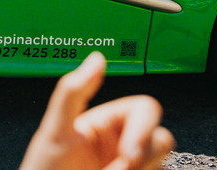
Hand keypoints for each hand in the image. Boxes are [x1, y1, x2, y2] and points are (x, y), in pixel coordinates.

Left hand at [20, 52, 174, 169]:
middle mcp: (124, 144)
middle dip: (148, 155)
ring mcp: (133, 167)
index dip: (145, 127)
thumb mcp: (55, 131)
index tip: (129, 154)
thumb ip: (72, 92)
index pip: (145, 109)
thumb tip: (97, 58)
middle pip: (162, 138)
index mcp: (108, 123)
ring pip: (162, 162)